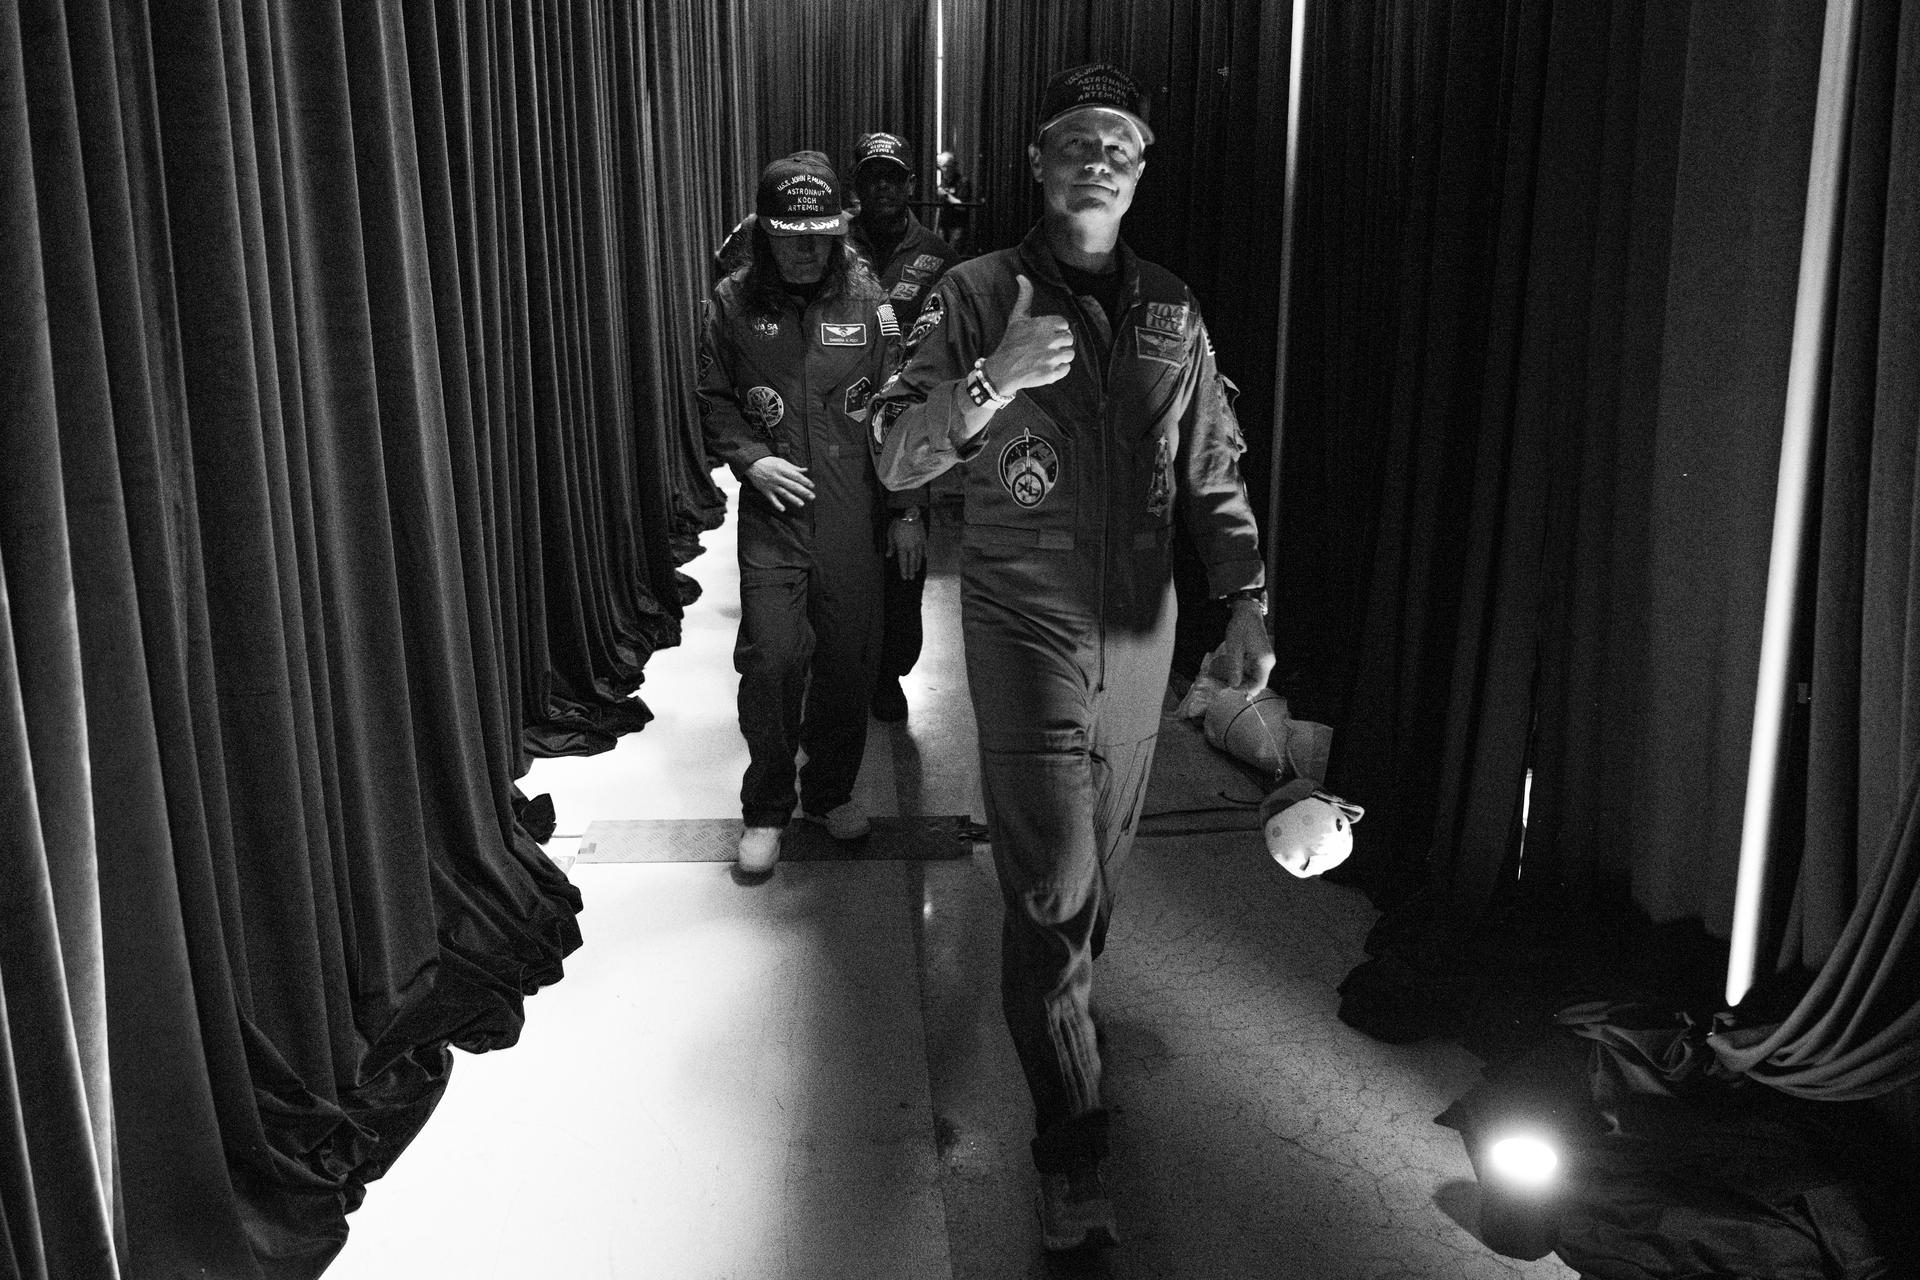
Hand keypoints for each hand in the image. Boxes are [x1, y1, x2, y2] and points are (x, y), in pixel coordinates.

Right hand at [745, 456, 814, 510]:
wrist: (751, 464)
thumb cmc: (768, 462)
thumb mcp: (781, 462)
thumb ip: (794, 467)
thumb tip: (805, 470)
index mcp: (782, 469)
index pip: (796, 476)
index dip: (805, 481)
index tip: (812, 486)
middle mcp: (777, 477)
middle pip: (792, 485)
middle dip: (803, 491)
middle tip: (812, 497)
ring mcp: (771, 485)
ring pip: (784, 493)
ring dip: (793, 499)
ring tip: (802, 504)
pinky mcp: (765, 490)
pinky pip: (772, 498)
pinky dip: (777, 504)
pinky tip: (783, 509)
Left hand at [887, 515, 926, 577]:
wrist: (909, 513)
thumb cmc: (897, 524)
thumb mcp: (890, 535)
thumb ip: (891, 547)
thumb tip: (888, 556)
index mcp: (902, 547)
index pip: (903, 562)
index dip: (904, 571)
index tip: (904, 578)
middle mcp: (911, 547)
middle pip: (911, 562)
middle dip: (911, 571)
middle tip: (911, 578)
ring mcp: (918, 543)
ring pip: (918, 556)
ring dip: (917, 564)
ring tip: (916, 570)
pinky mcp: (923, 538)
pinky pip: (925, 548)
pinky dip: (925, 554)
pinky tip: (925, 558)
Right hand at [984, 275, 1073, 393]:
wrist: (1001, 371)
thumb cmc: (1011, 342)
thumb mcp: (1017, 317)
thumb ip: (1024, 296)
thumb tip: (1021, 276)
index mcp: (1045, 324)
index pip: (1064, 324)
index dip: (1055, 330)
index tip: (1043, 336)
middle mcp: (1050, 340)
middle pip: (1069, 339)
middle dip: (1058, 344)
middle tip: (1043, 348)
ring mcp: (1051, 358)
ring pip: (1069, 354)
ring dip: (1060, 357)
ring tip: (1045, 358)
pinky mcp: (1051, 374)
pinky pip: (1066, 369)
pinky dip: (1058, 370)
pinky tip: (1045, 368)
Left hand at [1218, 602, 1276, 699]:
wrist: (1247, 613)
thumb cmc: (1241, 628)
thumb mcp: (1234, 649)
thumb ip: (1235, 669)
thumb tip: (1233, 686)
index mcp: (1264, 661)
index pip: (1259, 684)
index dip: (1246, 690)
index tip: (1231, 687)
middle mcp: (1268, 662)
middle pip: (1258, 682)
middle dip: (1244, 686)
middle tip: (1228, 684)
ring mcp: (1266, 659)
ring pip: (1256, 677)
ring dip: (1244, 680)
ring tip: (1230, 678)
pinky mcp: (1262, 657)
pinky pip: (1255, 670)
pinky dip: (1245, 673)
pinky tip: (1234, 671)